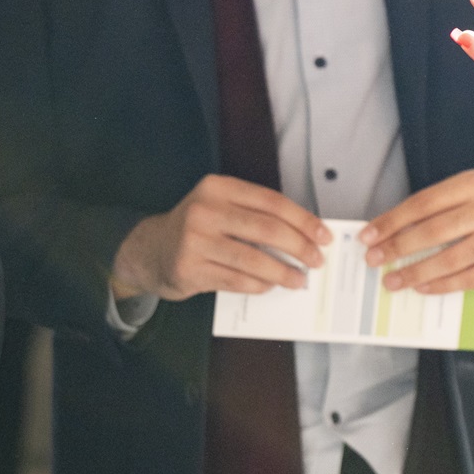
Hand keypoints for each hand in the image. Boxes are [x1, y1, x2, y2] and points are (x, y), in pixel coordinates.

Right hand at [111, 175, 329, 299]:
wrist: (151, 250)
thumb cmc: (198, 228)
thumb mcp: (221, 206)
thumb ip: (255, 214)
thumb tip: (305, 233)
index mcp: (219, 187)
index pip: (271, 202)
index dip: (303, 220)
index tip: (323, 235)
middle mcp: (205, 210)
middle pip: (266, 229)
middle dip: (299, 247)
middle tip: (317, 260)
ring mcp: (195, 240)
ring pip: (252, 259)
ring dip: (282, 272)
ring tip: (300, 280)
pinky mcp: (189, 269)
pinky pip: (236, 279)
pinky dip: (258, 284)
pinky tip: (270, 285)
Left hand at [362, 170, 473, 293]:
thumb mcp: (463, 195)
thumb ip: (431, 209)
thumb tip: (384, 233)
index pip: (425, 202)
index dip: (393, 220)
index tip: (368, 236)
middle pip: (437, 229)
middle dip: (399, 247)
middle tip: (374, 260)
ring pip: (452, 257)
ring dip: (416, 271)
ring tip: (392, 281)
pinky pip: (470, 277)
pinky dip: (442, 284)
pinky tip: (421, 287)